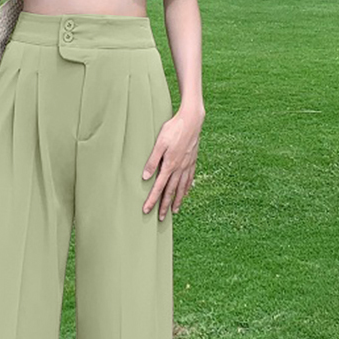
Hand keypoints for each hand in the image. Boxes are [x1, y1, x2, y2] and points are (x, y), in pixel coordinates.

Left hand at [142, 103, 204, 219]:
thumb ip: (152, 161)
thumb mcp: (159, 143)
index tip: (147, 210)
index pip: (159, 187)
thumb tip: (145, 178)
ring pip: (182, 188)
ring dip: (177, 200)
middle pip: (171, 192)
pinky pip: (190, 179)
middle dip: (165, 206)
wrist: (192, 119)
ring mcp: (187, 165)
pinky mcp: (192, 160)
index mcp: (170, 165)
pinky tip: (185, 193)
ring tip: (174, 210)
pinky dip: (187, 188)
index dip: (152, 200)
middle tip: (161, 218)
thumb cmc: (174, 129)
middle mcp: (179, 168)